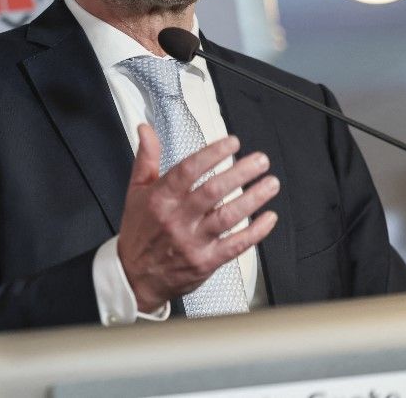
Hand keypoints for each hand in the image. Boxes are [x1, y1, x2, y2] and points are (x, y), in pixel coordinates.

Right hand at [117, 124, 278, 311]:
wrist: (135, 276)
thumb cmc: (139, 231)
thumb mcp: (135, 191)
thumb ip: (146, 159)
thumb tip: (146, 130)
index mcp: (160, 198)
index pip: (188, 170)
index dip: (212, 154)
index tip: (232, 143)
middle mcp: (177, 219)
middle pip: (213, 191)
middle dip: (240, 173)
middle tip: (260, 161)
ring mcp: (192, 242)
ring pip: (228, 217)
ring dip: (253, 198)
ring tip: (270, 183)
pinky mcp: (206, 262)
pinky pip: (235, 245)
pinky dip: (256, 231)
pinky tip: (268, 217)